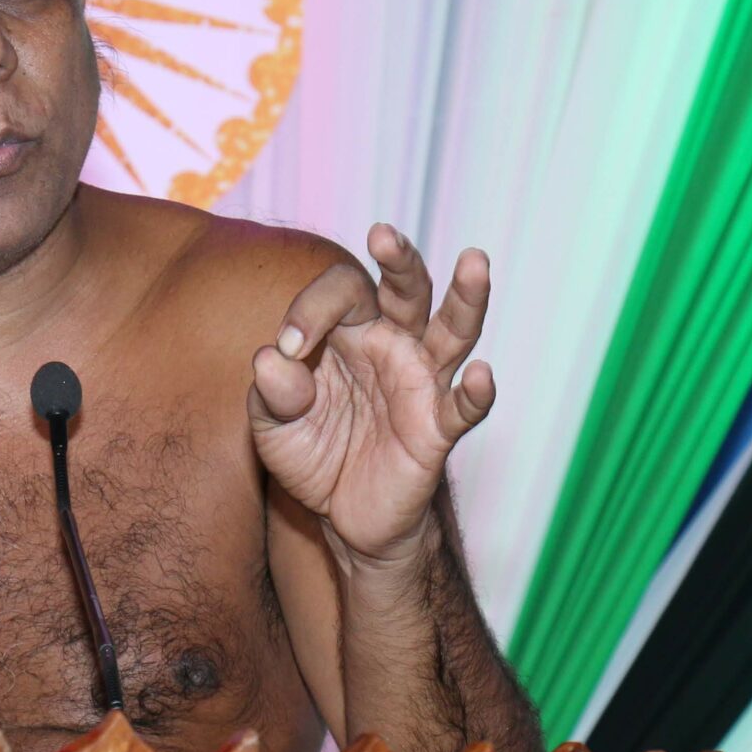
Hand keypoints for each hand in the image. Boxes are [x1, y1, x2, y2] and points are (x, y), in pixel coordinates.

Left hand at [249, 225, 494, 566]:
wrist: (345, 516)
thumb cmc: (313, 453)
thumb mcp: (274, 427)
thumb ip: (269, 393)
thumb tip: (270, 358)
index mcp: (350, 332)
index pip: (340, 294)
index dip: (311, 310)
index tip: (289, 348)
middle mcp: (393, 345)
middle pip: (407, 290)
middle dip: (400, 260)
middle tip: (384, 235)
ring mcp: (421, 383)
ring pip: (454, 331)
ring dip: (466, 298)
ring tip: (474, 261)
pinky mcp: (438, 429)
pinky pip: (464, 407)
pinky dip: (477, 392)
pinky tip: (482, 375)